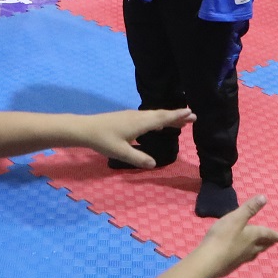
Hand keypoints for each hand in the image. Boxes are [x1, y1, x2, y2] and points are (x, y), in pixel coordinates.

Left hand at [77, 108, 192, 166]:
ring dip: (168, 117)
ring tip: (180, 121)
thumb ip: (138, 158)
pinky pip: (148, 117)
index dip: (177, 116)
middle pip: (161, 115)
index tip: (190, 113)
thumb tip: (155, 165)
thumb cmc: (103, 140)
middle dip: (176, 116)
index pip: (162, 118)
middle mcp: (138, 117)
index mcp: (139, 123)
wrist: (85, 129)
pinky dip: (158, 119)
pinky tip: (158, 125)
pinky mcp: (127, 118)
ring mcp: (132, 116)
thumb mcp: (121, 152)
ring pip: (154, 115)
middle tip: (192, 117)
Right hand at [190, 196, 277, 277]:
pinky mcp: (231, 266)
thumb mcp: (236, 218)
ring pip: (253, 254)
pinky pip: (243, 260)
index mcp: (253, 236)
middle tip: (273, 242)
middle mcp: (250, 249)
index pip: (266, 234)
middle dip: (268, 243)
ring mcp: (241, 259)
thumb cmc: (223, 237)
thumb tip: (264, 198)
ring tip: (260, 249)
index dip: (273, 234)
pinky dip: (245, 256)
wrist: (210, 261)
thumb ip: (249, 208)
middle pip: (262, 245)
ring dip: (258, 250)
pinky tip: (240, 257)